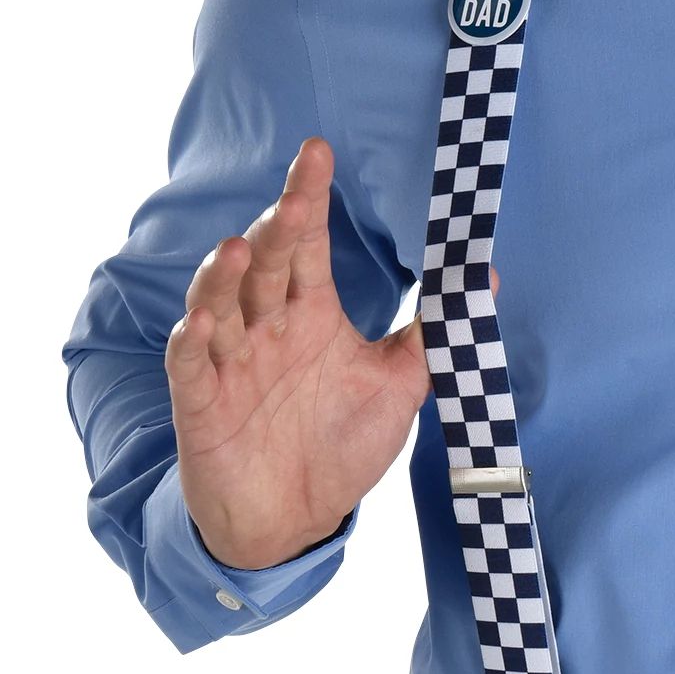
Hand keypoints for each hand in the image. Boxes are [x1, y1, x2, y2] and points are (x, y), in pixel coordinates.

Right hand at [165, 136, 497, 569]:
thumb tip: (484, 277)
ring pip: (220, 307)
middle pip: (268, 265)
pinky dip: (190, 346)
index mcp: (312, 314)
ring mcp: (231, 365)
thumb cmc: (340, 444)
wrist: (294, 522)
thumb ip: (430, 333)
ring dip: (224, 279)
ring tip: (238, 250)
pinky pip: (191, 370)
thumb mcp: (398, 386)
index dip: (311, 198)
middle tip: (295, 199)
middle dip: (278, 230)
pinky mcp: (202, 408)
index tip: (318, 151)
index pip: (310, 245)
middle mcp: (268, 328)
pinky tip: (197, 326)